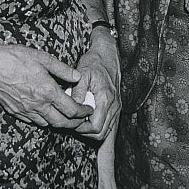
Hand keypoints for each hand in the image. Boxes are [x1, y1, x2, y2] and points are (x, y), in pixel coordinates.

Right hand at [0, 43, 90, 129]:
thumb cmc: (15, 58)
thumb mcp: (43, 58)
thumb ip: (62, 69)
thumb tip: (77, 77)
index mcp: (47, 91)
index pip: (71, 110)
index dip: (83, 112)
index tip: (88, 110)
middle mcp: (37, 105)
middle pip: (62, 123)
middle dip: (75, 123)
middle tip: (82, 119)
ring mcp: (25, 110)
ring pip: (47, 124)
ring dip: (59, 123)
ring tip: (66, 116)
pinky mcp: (15, 112)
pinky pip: (33, 121)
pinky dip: (43, 120)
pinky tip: (46, 113)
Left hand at [71, 28, 120, 142]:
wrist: (108, 55)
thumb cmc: (94, 62)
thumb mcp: (83, 73)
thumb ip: (78, 91)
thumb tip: (72, 107)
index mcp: (105, 99)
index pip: (95, 126)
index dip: (81, 129)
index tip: (71, 121)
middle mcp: (114, 106)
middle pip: (100, 133)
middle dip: (85, 132)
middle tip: (73, 123)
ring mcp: (117, 107)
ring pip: (106, 131)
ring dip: (91, 131)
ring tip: (79, 121)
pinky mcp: (116, 107)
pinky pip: (109, 125)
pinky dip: (98, 127)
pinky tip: (87, 119)